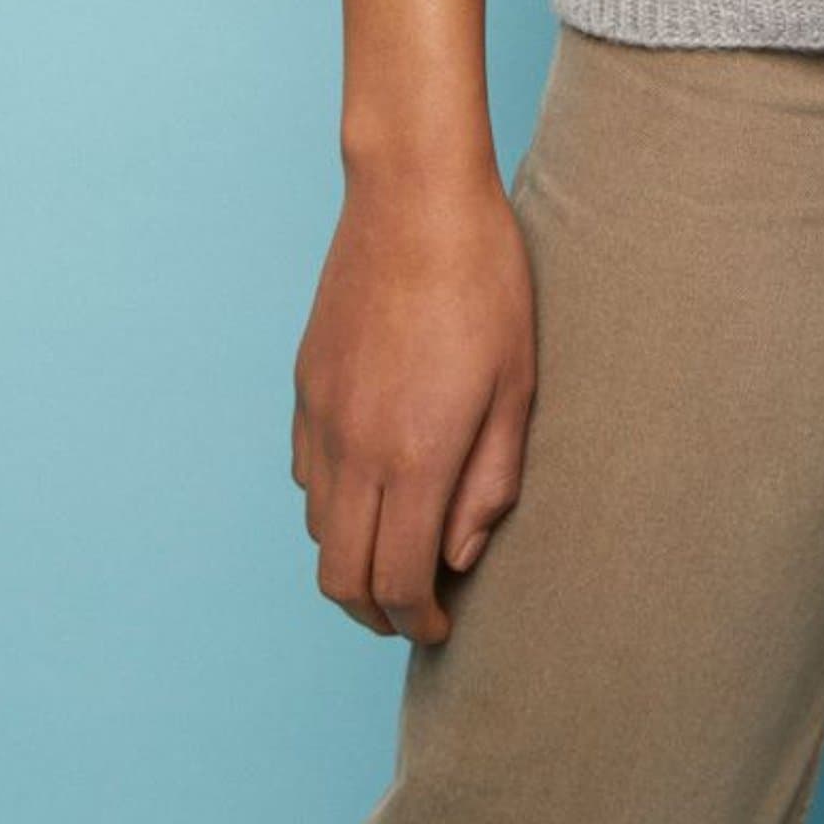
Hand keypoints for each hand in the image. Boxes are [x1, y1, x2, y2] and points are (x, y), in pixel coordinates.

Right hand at [290, 164, 536, 643]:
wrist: (414, 197)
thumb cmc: (486, 283)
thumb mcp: (518, 387)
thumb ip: (490, 483)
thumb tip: (459, 557)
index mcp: (416, 455)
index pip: (397, 581)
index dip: (418, 621)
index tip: (442, 626)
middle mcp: (356, 448)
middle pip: (340, 578)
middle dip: (376, 613)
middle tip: (415, 611)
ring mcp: (321, 416)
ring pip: (317, 530)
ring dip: (353, 557)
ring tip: (399, 547)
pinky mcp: (306, 387)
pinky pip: (308, 474)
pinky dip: (334, 504)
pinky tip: (375, 482)